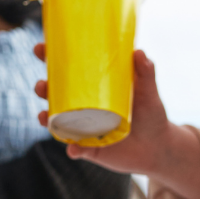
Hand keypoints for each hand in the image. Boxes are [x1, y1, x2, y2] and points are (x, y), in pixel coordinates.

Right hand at [34, 47, 199, 198]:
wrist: (158, 148)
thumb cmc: (151, 114)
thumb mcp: (148, 91)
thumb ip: (145, 72)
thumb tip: (139, 52)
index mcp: (92, 87)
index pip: (67, 70)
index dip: (50, 58)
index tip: (41, 48)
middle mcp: (82, 106)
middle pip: (54, 95)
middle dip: (42, 88)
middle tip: (41, 85)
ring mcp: (83, 128)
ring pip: (57, 122)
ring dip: (47, 118)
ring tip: (45, 116)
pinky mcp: (89, 149)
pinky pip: (75, 149)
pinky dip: (72, 149)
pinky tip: (73, 149)